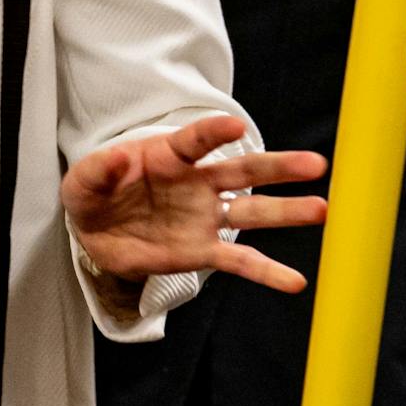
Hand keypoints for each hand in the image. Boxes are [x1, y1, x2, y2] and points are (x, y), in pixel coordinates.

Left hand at [61, 114, 327, 295]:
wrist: (94, 233)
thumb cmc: (94, 194)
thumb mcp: (83, 181)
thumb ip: (100, 170)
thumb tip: (116, 158)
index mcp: (167, 157)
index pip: (194, 141)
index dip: (213, 132)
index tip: (234, 125)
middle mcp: (195, 184)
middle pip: (242, 171)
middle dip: (277, 167)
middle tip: (316, 163)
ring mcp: (203, 217)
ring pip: (251, 212)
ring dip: (286, 211)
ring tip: (322, 210)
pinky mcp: (201, 251)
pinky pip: (239, 261)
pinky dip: (266, 271)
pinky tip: (294, 281)